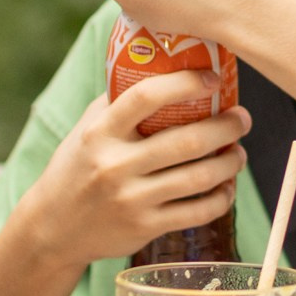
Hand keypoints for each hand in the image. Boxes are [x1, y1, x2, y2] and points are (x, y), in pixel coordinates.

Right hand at [13, 70, 252, 269]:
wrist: (53, 228)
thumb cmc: (76, 168)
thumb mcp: (86, 130)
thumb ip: (117, 102)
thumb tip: (162, 66)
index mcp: (100, 133)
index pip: (146, 97)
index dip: (185, 83)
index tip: (212, 78)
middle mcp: (115, 166)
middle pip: (186, 141)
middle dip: (225, 127)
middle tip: (242, 118)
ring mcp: (131, 200)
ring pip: (198, 178)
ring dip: (230, 162)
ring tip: (239, 153)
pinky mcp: (144, 228)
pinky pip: (197, 212)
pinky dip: (221, 198)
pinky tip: (226, 187)